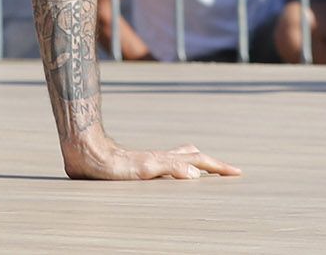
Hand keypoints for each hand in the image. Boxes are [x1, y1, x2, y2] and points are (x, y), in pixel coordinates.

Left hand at [65, 140, 239, 181]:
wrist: (87, 151)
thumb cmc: (113, 164)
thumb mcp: (145, 169)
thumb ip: (171, 168)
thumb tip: (197, 173)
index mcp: (167, 160)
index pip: (200, 161)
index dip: (218, 167)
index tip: (238, 172)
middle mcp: (162, 158)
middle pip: (194, 157)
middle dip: (213, 163)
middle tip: (229, 170)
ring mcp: (151, 159)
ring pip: (181, 157)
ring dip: (197, 161)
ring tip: (205, 166)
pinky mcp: (138, 163)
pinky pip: (166, 163)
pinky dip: (178, 165)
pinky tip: (170, 171)